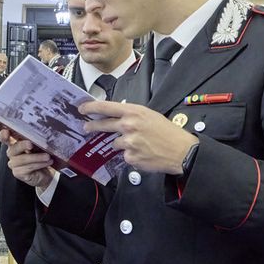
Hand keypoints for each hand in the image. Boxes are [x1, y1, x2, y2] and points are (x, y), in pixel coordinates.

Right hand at [1, 129, 55, 188]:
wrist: (46, 173)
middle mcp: (12, 153)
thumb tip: (40, 136)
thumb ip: (36, 141)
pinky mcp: (17, 173)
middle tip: (31, 145)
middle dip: (22, 145)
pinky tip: (47, 162)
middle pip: (13, 148)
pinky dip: (39, 164)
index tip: (6, 132)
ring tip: (47, 156)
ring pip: (22, 159)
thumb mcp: (39, 146)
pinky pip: (28, 168)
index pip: (5, 138)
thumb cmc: (41, 157)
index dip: (3, 135)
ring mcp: (13, 163)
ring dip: (36, 157)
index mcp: (14, 143)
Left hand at [81, 100, 197, 173]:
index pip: (106, 107)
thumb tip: (116, 117)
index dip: (91, 107)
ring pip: (114, 143)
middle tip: (86, 127)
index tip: (82, 108)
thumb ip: (132, 115)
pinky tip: (142, 153)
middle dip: (92, 126)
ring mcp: (128, 142)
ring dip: (121, 145)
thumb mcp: (150, 115)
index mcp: (134, 112)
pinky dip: (130, 155)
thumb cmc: (168, 132)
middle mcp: (129, 125)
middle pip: (103, 125)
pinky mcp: (130, 157)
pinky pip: (123, 156)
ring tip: (138, 144)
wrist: (181, 151)